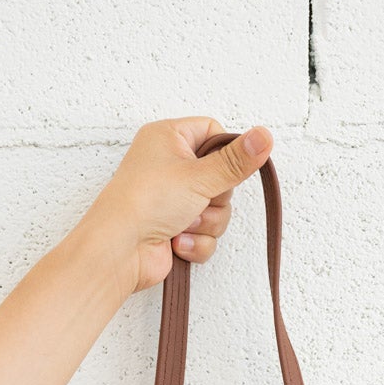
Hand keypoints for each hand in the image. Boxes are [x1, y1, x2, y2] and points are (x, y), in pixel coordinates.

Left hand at [83, 118, 273, 299]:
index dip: (226, 154)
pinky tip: (176, 243)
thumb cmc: (145, 202)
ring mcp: (172, 200)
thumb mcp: (199, 175)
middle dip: (215, 199)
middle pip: (221, 178)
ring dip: (205, 224)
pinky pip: (205, 235)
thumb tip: (264, 136)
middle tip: (197, 201)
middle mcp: (170, 166)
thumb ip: (236, 161)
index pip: (214, 133)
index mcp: (169, 138)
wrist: (119, 251)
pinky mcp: (175, 230)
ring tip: (182, 225)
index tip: (225, 170)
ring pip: (216, 211)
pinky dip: (196, 243)